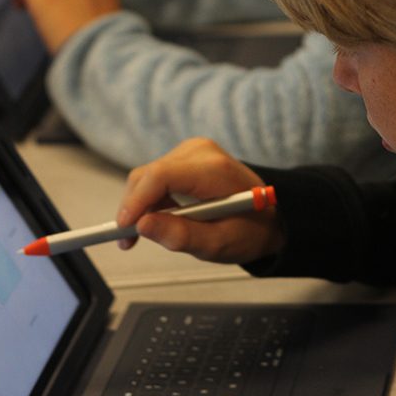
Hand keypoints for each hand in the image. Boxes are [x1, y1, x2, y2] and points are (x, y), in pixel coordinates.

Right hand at [116, 138, 284, 262]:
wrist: (271, 215)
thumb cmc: (250, 230)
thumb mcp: (219, 243)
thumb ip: (181, 236)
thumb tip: (142, 226)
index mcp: (213, 170)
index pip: (160, 175)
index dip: (135, 201)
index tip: (124, 228)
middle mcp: (200, 152)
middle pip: (148, 175)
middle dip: (133, 208)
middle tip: (128, 242)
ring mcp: (192, 151)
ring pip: (147, 177)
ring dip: (141, 206)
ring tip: (146, 234)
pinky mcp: (186, 158)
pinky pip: (156, 177)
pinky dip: (150, 200)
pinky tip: (159, 220)